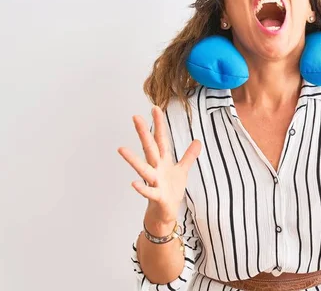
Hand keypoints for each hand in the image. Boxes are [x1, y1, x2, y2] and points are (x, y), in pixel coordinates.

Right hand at [118, 106, 201, 231]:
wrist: (166, 213)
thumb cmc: (171, 191)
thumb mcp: (182, 170)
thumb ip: (189, 156)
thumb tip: (198, 141)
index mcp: (163, 161)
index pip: (161, 139)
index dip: (159, 124)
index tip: (155, 108)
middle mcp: (156, 168)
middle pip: (150, 148)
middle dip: (143, 133)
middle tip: (135, 117)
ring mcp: (154, 182)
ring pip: (143, 168)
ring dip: (132, 159)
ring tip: (121, 149)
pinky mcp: (156, 196)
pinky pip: (148, 191)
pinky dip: (141, 188)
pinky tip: (133, 183)